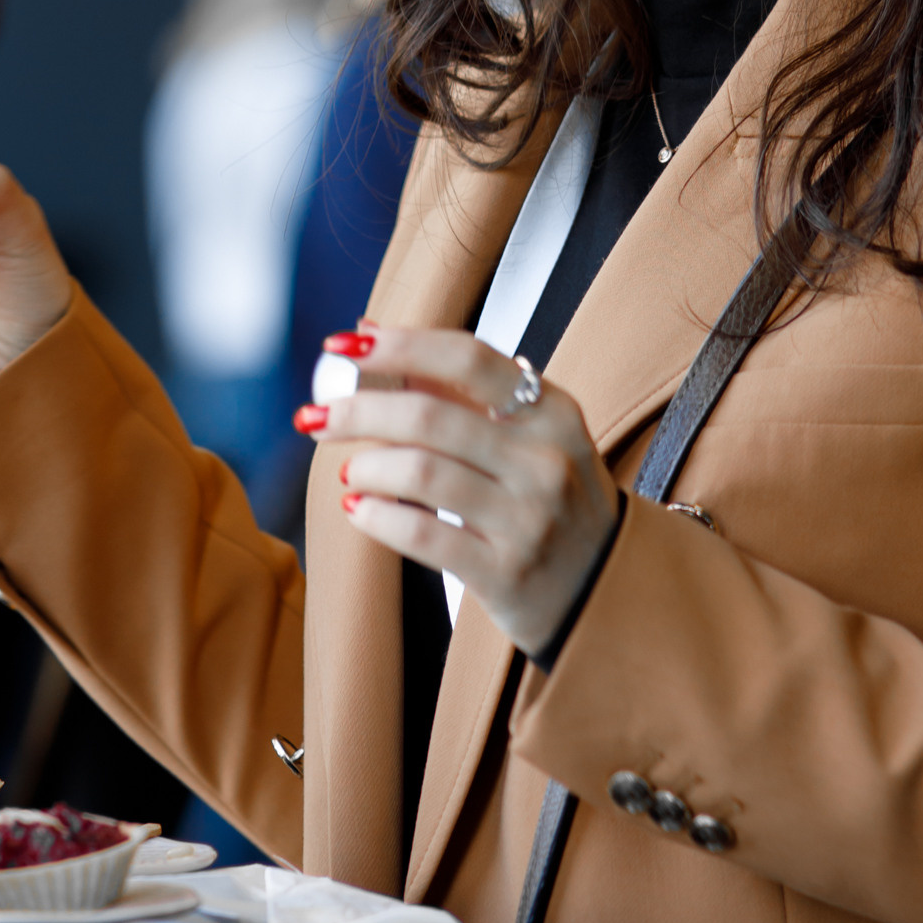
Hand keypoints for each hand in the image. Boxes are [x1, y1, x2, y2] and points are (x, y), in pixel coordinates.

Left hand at [303, 325, 619, 658]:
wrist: (605, 589)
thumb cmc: (553, 500)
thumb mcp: (528, 436)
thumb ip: (457, 389)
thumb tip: (370, 333)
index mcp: (550, 412)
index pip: (466, 359)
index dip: (398, 346)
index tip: (343, 346)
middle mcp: (545, 459)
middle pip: (430, 416)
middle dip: (359, 411)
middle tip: (317, 416)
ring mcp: (529, 519)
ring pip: (422, 474)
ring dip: (367, 467)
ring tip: (349, 471)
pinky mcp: (507, 573)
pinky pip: (423, 535)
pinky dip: (378, 518)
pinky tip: (359, 510)